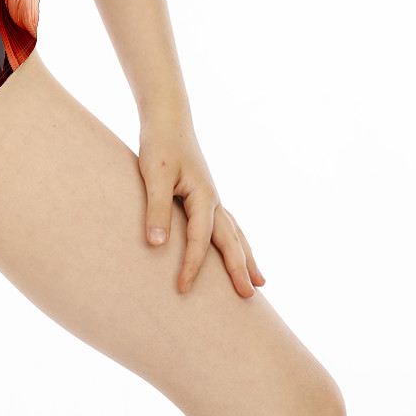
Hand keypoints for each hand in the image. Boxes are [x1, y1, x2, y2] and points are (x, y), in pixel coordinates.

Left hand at [137, 117, 265, 297]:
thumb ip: (157, 208)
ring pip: (234, 233)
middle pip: (231, 239)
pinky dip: (235, 241)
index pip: (200, 239)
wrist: (167, 118)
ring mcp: (211, 197)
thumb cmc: (160, 144)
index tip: (182, 288)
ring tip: (260, 282)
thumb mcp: (155, 175)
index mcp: (203, 195)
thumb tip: (157, 245)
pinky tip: (236, 249)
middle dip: (240, 269)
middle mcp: (213, 199)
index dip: (192, 265)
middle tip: (250, 297)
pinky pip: (226, 225)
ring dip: (246, 257)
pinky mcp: (204, 195)